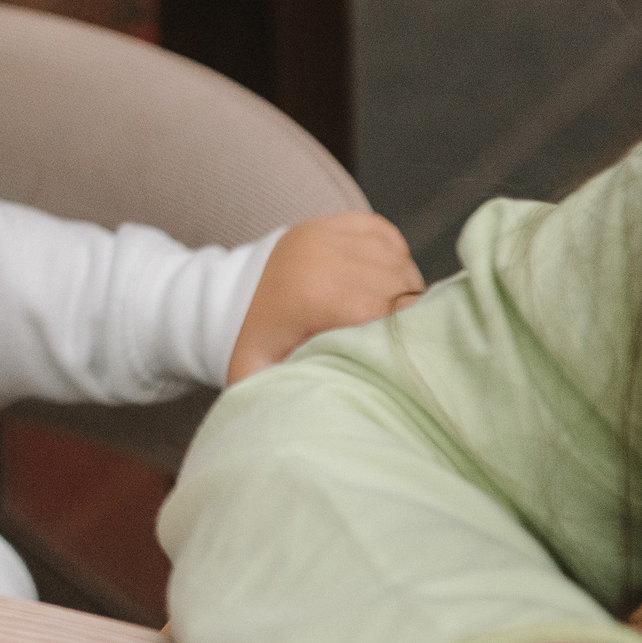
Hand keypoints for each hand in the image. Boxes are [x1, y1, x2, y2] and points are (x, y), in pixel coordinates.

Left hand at [229, 211, 424, 381]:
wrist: (234, 290)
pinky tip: (378, 282)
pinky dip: (395, 261)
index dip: (400, 338)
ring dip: (404, 289)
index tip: (398, 356)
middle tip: (395, 339)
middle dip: (406, 315)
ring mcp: (334, 232)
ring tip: (387, 313)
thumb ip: (291, 391)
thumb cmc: (256, 342)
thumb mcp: (260, 375)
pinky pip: (391, 239)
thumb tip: (327, 421)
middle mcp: (327, 255)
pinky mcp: (343, 221)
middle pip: (400, 287)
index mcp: (313, 294)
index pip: (387, 314)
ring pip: (401, 263)